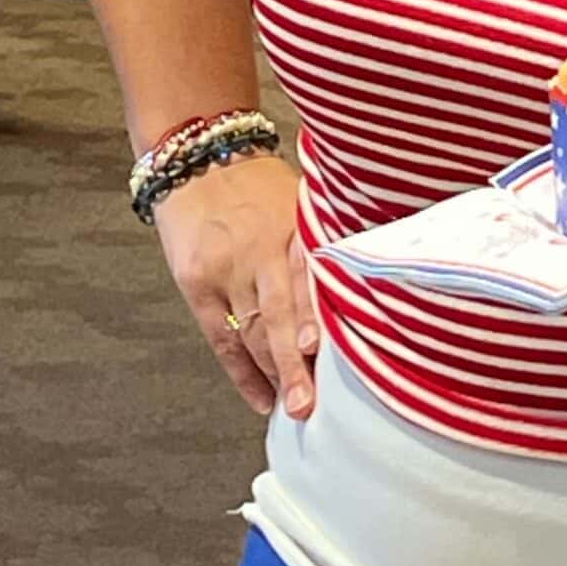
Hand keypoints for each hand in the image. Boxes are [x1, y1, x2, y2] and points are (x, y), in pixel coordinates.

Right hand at [154, 151, 317, 418]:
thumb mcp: (302, 200)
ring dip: (272, 374)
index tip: (320, 349)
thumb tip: (371, 288)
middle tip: (308, 403)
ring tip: (293, 408)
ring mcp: (223, 269)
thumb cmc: (261, 186)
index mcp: (293, 227)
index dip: (311, 315)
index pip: (306, 277)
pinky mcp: (195, 282)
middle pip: (276, 314)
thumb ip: (327, 242)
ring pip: (249, 331)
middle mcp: (257, 251)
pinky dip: (241, 372)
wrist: (196, 157)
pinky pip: (219, 337)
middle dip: (293, 363)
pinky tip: (260, 398)